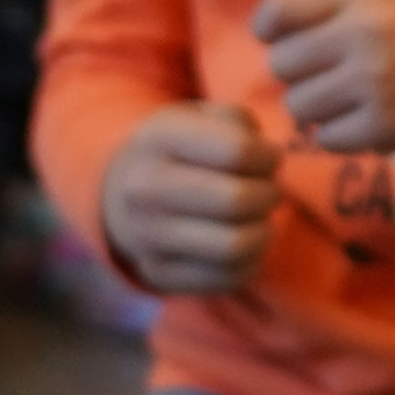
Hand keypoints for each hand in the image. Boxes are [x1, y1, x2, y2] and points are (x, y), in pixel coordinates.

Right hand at [99, 100, 279, 294]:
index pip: (238, 151)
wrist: (125, 194)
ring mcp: (146, 236)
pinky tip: (242, 240)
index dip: (268, 157)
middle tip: (268, 191)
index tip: (269, 159)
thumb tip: (268, 156)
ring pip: (235, 246)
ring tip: (257, 217)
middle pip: (237, 202)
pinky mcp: (159, 274)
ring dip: (262, 231)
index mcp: (158, 138)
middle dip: (268, 196)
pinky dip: (251, 260)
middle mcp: (143, 189)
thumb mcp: (204, 116)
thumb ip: (240, 122)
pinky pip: (230, 277)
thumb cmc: (184, 150)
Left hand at [255, 0, 394, 165]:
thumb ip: (345, 0)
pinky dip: (347, 138)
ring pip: (300, 105)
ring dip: (322, 113)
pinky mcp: (385, 126)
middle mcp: (364, 30)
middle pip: (283, 63)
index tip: (287, 42)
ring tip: (361, 105)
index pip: (279, 8)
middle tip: (338, 81)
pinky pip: (327, 139)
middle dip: (303, 77)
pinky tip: (379, 127)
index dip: (272, 30)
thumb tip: (276, 19)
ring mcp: (374, 79)